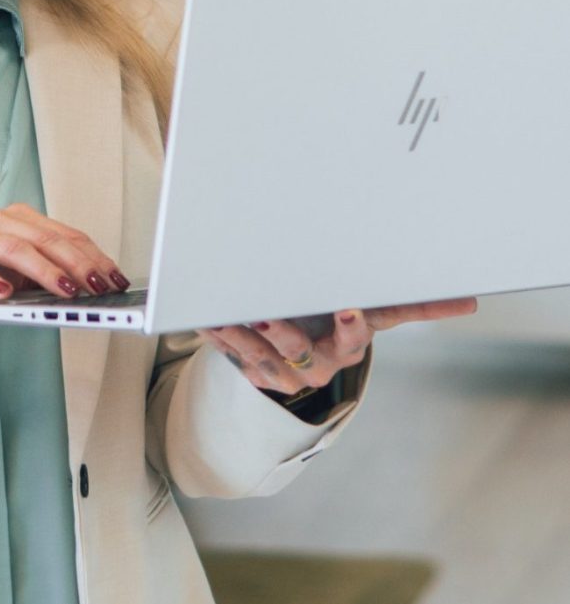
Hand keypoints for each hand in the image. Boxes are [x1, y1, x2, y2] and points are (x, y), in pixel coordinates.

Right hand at [0, 203, 129, 342]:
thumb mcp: (17, 276)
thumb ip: (46, 276)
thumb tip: (90, 290)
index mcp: (20, 220)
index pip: (65, 235)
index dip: (94, 256)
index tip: (117, 279)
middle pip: (46, 238)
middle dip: (78, 263)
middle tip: (100, 287)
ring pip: (15, 248)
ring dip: (44, 272)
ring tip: (65, 292)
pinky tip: (4, 293)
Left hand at [200, 296, 477, 397]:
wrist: (302, 360)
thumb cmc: (336, 323)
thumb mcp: (371, 313)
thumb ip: (411, 305)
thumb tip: (469, 301)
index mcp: (346, 345)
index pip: (354, 338)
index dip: (350, 327)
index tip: (346, 308)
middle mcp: (314, 364)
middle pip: (300, 353)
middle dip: (285, 336)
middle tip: (268, 317)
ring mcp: (281, 371)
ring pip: (259, 356)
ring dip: (240, 335)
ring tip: (224, 314)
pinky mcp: (251, 368)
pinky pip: (231, 353)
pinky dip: (216, 335)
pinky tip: (202, 316)